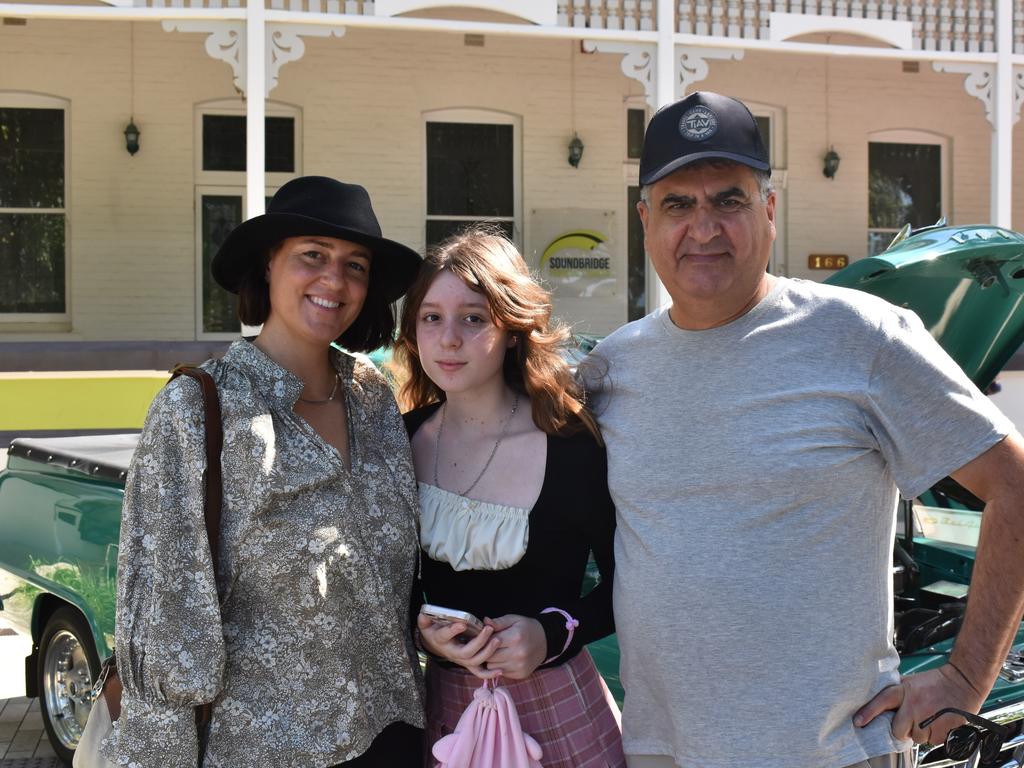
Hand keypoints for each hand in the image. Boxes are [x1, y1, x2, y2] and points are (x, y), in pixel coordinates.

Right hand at [416, 611, 500, 679]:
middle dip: (479, 641)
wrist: (436, 644)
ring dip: (487, 652)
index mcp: (441, 640)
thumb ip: (425, 619)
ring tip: (497, 640)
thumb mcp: (426, 624)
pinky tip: (500, 670)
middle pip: (466, 652)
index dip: (453, 630)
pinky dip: (489, 674)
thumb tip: (423, 614)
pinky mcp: (468, 663)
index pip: (446, 635)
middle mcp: (452, 652)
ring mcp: (461, 660)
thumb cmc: (434, 630)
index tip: (462, 623)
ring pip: (475, 661)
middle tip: (488, 629)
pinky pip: (479, 672)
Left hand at [481, 615, 547, 679]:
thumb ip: (499, 622)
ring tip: (497, 652)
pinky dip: (500, 667)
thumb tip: (485, 622)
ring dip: (492, 661)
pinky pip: (501, 674)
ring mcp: (520, 666)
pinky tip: (505, 659)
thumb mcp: (514, 620)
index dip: (485, 640)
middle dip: (487, 652)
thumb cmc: (527, 628)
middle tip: (489, 646)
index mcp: (516, 637)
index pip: (490, 643)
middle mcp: (519, 653)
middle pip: (490, 657)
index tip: (485, 638)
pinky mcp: (521, 674)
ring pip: (493, 668)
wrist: (545, 641)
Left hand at [853, 664, 985, 745]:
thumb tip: (880, 702)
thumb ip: (897, 692)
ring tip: (928, 717)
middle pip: (897, 729)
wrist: (964, 681)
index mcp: (904, 691)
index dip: (868, 713)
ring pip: (915, 737)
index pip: (882, 702)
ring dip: (920, 732)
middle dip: (902, 728)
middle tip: (912, 719)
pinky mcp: (942, 730)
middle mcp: (914, 706)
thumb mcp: (911, 682)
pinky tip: (938, 722)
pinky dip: (933, 735)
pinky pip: (931, 741)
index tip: (858, 722)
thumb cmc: (936, 681)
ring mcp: (928, 719)